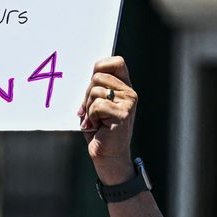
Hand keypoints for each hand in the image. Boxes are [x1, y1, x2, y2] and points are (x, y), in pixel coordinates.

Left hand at [77, 56, 136, 182]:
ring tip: (95, 120)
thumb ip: (96, 88)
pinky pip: (97, 105)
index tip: (92, 85)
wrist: (108, 154)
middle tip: (89, 111)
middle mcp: (129, 92)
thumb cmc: (100, 129)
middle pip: (98, 76)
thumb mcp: (97, 104)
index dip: (100, 68)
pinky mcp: (123, 114)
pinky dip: (91, 117)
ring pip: (96, 90)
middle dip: (86, 94)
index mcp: (124, 87)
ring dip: (88, 108)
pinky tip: (98, 126)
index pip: (116, 61)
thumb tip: (90, 78)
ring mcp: (128, 102)